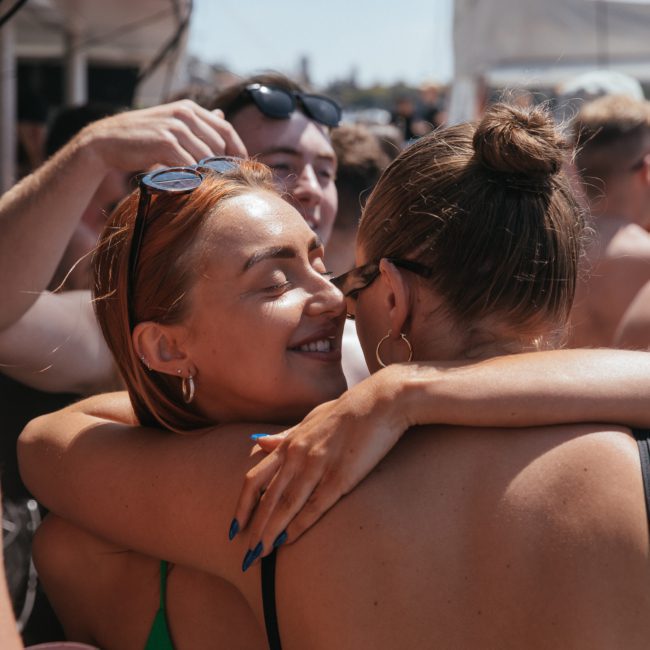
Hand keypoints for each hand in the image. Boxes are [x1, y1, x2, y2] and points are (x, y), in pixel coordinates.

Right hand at [80, 100, 247, 172]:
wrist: (106, 141)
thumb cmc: (142, 137)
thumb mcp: (172, 122)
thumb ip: (198, 121)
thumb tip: (222, 116)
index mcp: (189, 108)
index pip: (226, 130)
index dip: (237, 150)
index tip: (241, 167)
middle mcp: (184, 114)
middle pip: (219, 146)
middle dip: (220, 165)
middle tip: (215, 180)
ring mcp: (175, 128)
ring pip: (206, 157)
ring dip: (204, 173)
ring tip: (196, 181)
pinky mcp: (165, 143)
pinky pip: (190, 165)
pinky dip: (191, 176)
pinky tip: (184, 182)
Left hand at [232, 369, 409, 567]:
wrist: (379, 403)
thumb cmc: (346, 411)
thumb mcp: (309, 420)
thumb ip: (284, 435)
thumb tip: (258, 442)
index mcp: (290, 443)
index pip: (255, 479)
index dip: (242, 505)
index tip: (234, 527)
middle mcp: (297, 455)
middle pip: (267, 498)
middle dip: (254, 528)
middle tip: (244, 555)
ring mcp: (317, 466)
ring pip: (286, 505)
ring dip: (270, 532)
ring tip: (258, 555)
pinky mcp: (340, 477)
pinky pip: (314, 506)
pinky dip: (298, 525)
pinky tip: (288, 541)